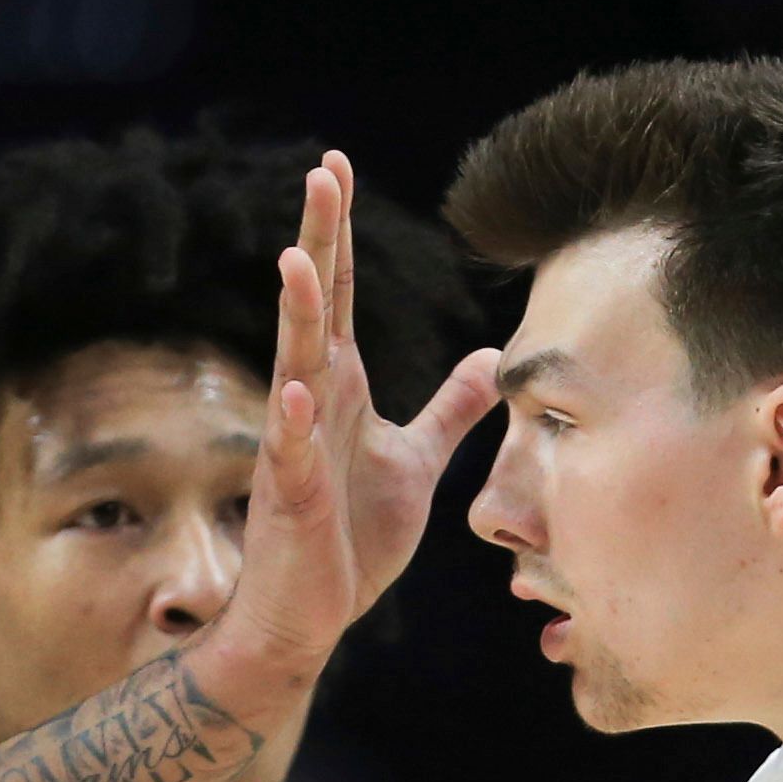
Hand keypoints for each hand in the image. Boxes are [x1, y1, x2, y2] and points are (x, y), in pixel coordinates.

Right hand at [208, 153, 503, 693]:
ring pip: (295, 368)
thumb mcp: (416, 461)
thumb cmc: (353, 538)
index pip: (343, 294)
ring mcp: (296, 449)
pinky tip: (295, 394)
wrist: (308, 616)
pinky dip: (290, 426)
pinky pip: (289, 457)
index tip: (335, 166)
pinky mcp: (292, 501)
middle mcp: (311, 403)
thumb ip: (450, 409)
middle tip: (321, 172)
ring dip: (297, 316)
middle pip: (317, 307)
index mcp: (340, 388)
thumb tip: (493, 358)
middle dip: (320, 241)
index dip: (341, 232)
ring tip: (297, 258)